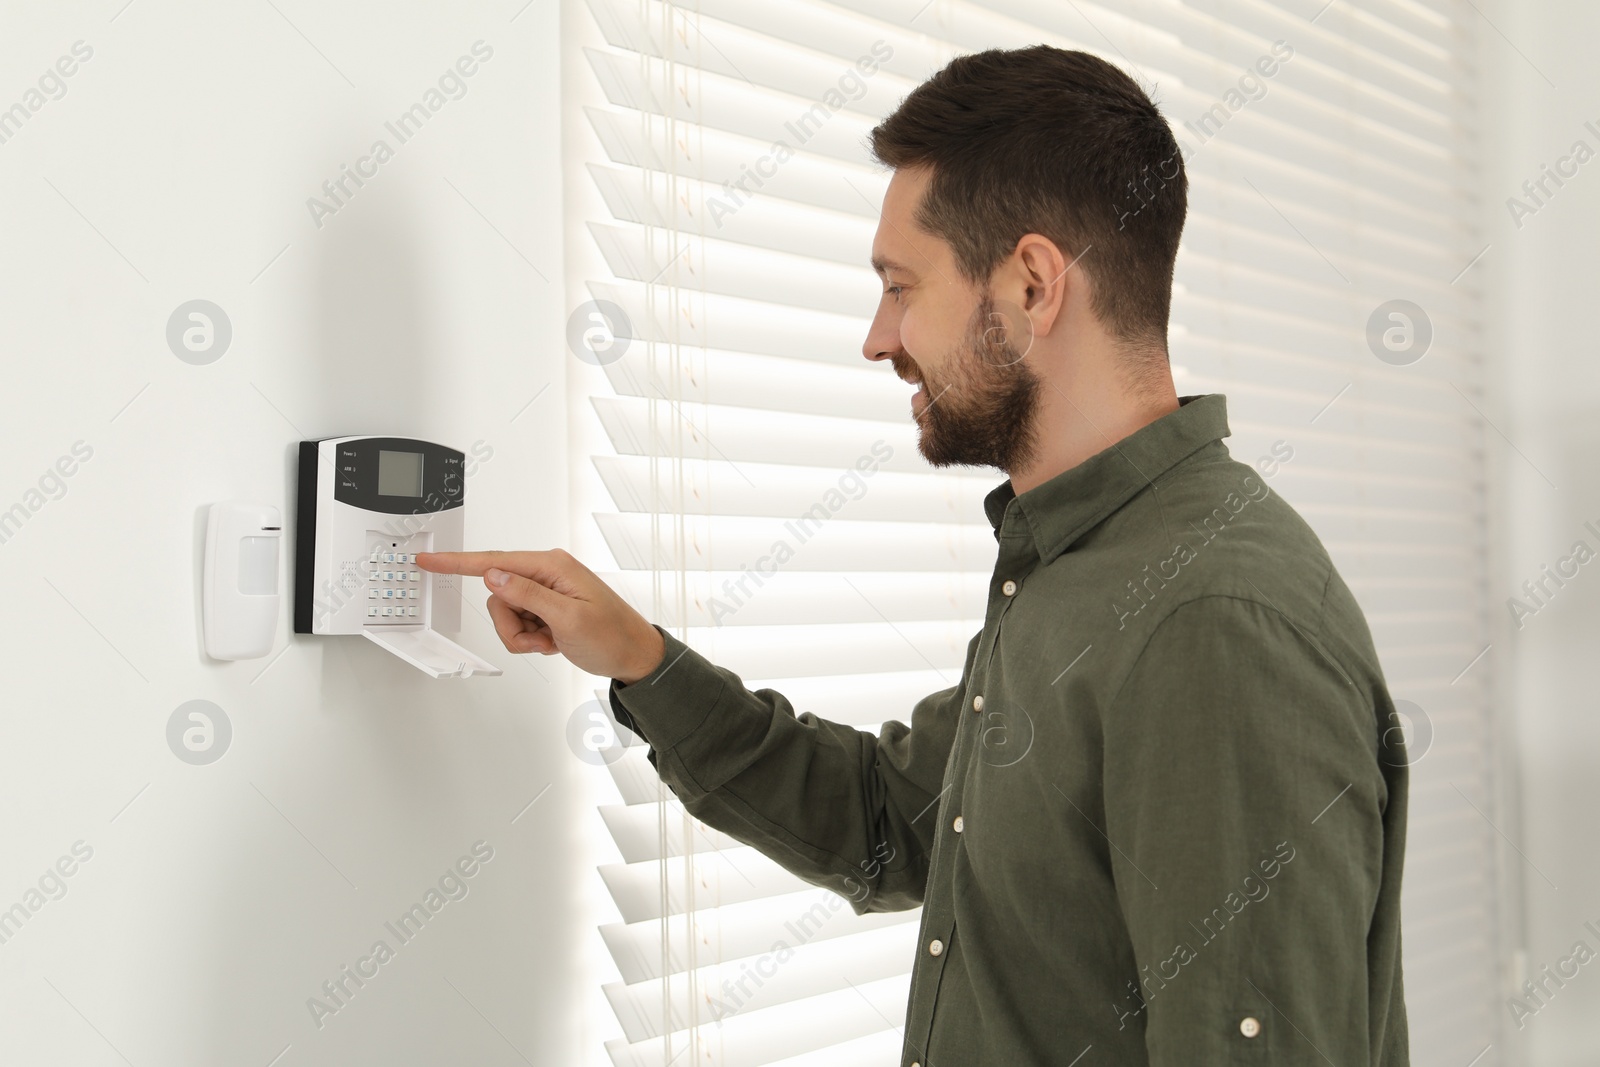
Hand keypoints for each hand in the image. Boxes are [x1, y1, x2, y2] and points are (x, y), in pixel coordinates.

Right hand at [415, 549, 665, 682]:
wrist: (633, 656)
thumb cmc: (612, 636)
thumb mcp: (568, 618)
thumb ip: (528, 595)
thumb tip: (493, 574)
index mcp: (552, 566)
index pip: (494, 562)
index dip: (457, 562)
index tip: (429, 559)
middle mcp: (546, 573)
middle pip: (497, 596)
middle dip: (512, 626)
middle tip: (540, 639)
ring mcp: (545, 592)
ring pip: (504, 614)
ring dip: (522, 636)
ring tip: (551, 641)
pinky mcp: (545, 608)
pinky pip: (517, 625)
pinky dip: (531, 640)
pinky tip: (554, 641)